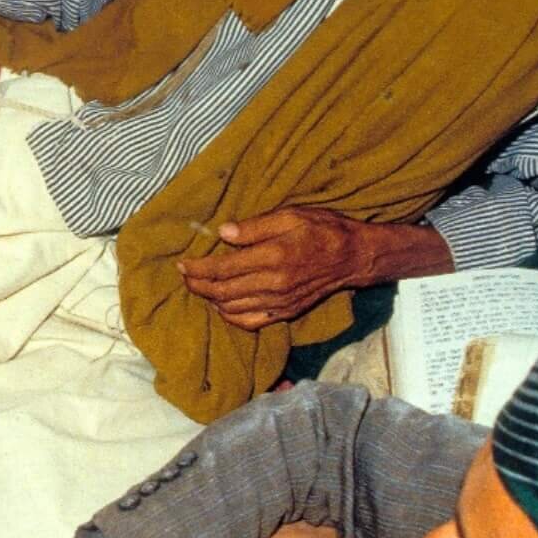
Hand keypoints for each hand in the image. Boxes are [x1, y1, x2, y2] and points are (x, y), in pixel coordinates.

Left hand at [176, 206, 398, 330]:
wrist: (354, 257)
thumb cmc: (323, 229)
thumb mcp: (291, 216)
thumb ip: (256, 227)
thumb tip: (224, 233)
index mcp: (273, 257)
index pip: (223, 268)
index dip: (198, 268)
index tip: (182, 263)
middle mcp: (274, 284)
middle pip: (222, 291)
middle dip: (197, 285)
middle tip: (184, 275)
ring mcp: (280, 302)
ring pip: (232, 308)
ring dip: (210, 300)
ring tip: (199, 287)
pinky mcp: (286, 312)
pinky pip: (250, 321)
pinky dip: (231, 316)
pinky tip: (223, 306)